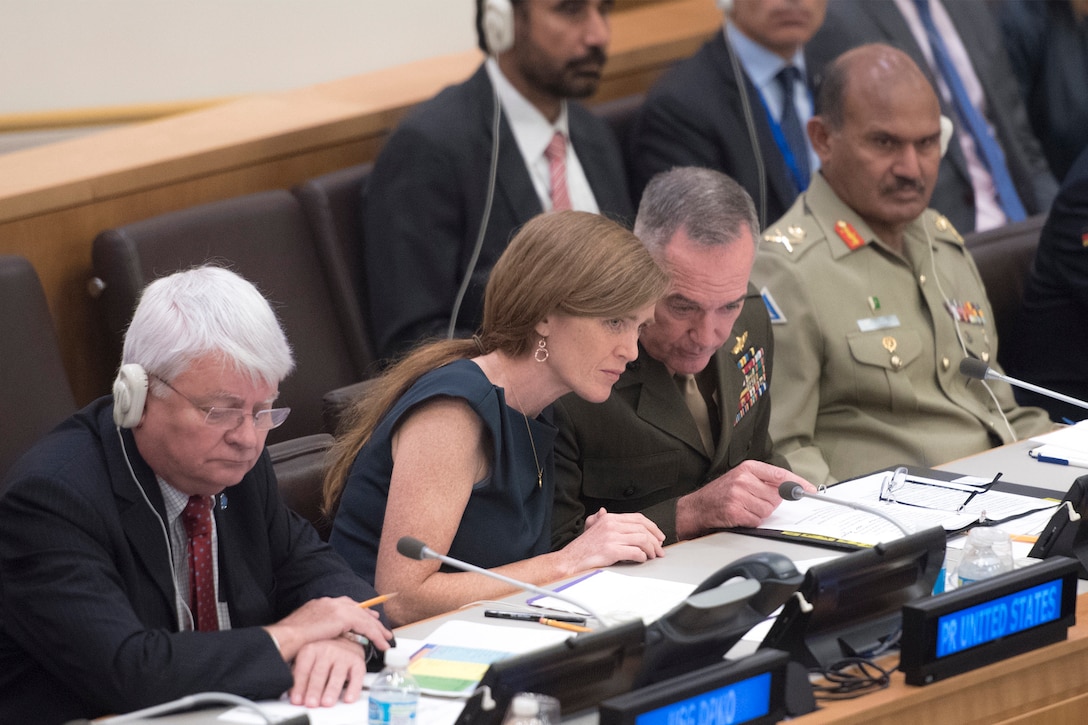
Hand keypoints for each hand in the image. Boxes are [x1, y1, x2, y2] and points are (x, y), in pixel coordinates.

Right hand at [265, 596, 392, 661]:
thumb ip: (318, 627)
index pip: (346, 605)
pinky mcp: (344, 617)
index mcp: (322, 603)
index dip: (359, 611)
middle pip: (358, 609)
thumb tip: (324, 635)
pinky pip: (366, 626)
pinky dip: (375, 635)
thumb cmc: (291, 638)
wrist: (287, 636)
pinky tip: (381, 643)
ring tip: (386, 639)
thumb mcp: (306, 628)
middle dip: (372, 619)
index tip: (368, 616)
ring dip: (377, 630)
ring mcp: (338, 608)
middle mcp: (331, 602)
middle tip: (382, 628)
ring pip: (364, 618)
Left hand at [288, 636, 370, 706]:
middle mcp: (327, 649)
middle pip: (319, 672)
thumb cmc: (322, 655)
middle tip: (311, 703)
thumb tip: (290, 694)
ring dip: (332, 690)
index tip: (297, 700)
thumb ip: (298, 675)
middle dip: (314, 689)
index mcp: (311, 649)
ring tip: (327, 702)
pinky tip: (348, 698)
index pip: (304, 670)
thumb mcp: (306, 660)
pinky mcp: (357, 661)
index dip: (299, 686)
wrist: (345, 641)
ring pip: (337, 675)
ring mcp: (343, 654)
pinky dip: (353, 688)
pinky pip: (357, 676)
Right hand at [559, 508, 665, 572]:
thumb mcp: (590, 528)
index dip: (652, 527)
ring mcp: (611, 537)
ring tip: (653, 556)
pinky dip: (642, 556)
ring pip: (642, 539)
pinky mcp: (612, 550)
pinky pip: (635, 552)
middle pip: (643, 528)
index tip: (659, 535)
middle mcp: (611, 525)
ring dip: (652, 549)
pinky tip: (642, 560)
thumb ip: (598, 519)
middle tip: (660, 549)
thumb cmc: (581, 549)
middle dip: (656, 539)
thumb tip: (602, 511)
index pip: (638, 518)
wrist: (569, 561)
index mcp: (609, 518)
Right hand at [676, 461, 814, 537]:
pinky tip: (738, 516)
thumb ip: (763, 481)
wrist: (696, 508)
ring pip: (767, 510)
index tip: (810, 490)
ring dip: (758, 514)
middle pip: (776, 496)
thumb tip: (789, 490)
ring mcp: (738, 495)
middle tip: (751, 502)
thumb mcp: (740, 479)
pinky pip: (756, 520)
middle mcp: (743, 479)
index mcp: (747, 468)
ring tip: (743, 509)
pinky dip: (750, 522)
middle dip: (768, 503)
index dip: (797, 484)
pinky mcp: (735, 511)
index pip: (780, 475)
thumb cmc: (719, 494)